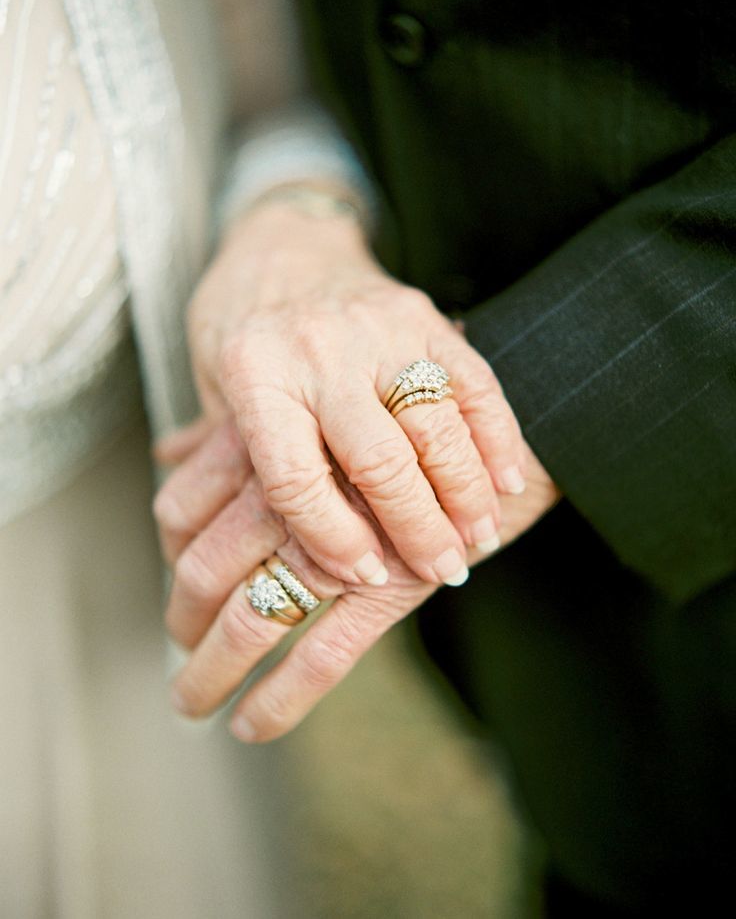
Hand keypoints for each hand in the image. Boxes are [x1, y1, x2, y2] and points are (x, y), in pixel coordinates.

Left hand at [154, 419, 559, 741]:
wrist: (544, 400)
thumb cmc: (418, 390)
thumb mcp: (321, 388)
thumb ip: (242, 422)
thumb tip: (171, 450)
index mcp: (272, 404)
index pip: (184, 506)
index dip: (168, 563)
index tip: (172, 602)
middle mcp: (298, 466)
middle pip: (211, 565)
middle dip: (186, 626)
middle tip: (177, 668)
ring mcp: (349, 527)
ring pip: (261, 610)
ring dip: (223, 669)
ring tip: (200, 705)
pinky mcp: (403, 572)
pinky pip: (332, 647)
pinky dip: (286, 692)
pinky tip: (254, 722)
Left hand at [172, 190, 527, 589]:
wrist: (285, 240)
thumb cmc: (242, 324)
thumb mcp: (213, 386)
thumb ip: (221, 460)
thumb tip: (195, 545)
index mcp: (255, 374)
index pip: (295, 478)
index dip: (332, 538)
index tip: (365, 574)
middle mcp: (318, 350)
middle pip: (378, 459)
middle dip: (418, 528)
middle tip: (445, 570)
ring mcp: (377, 328)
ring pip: (436, 423)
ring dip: (466, 490)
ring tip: (480, 538)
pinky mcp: (423, 315)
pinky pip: (473, 381)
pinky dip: (496, 436)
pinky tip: (506, 480)